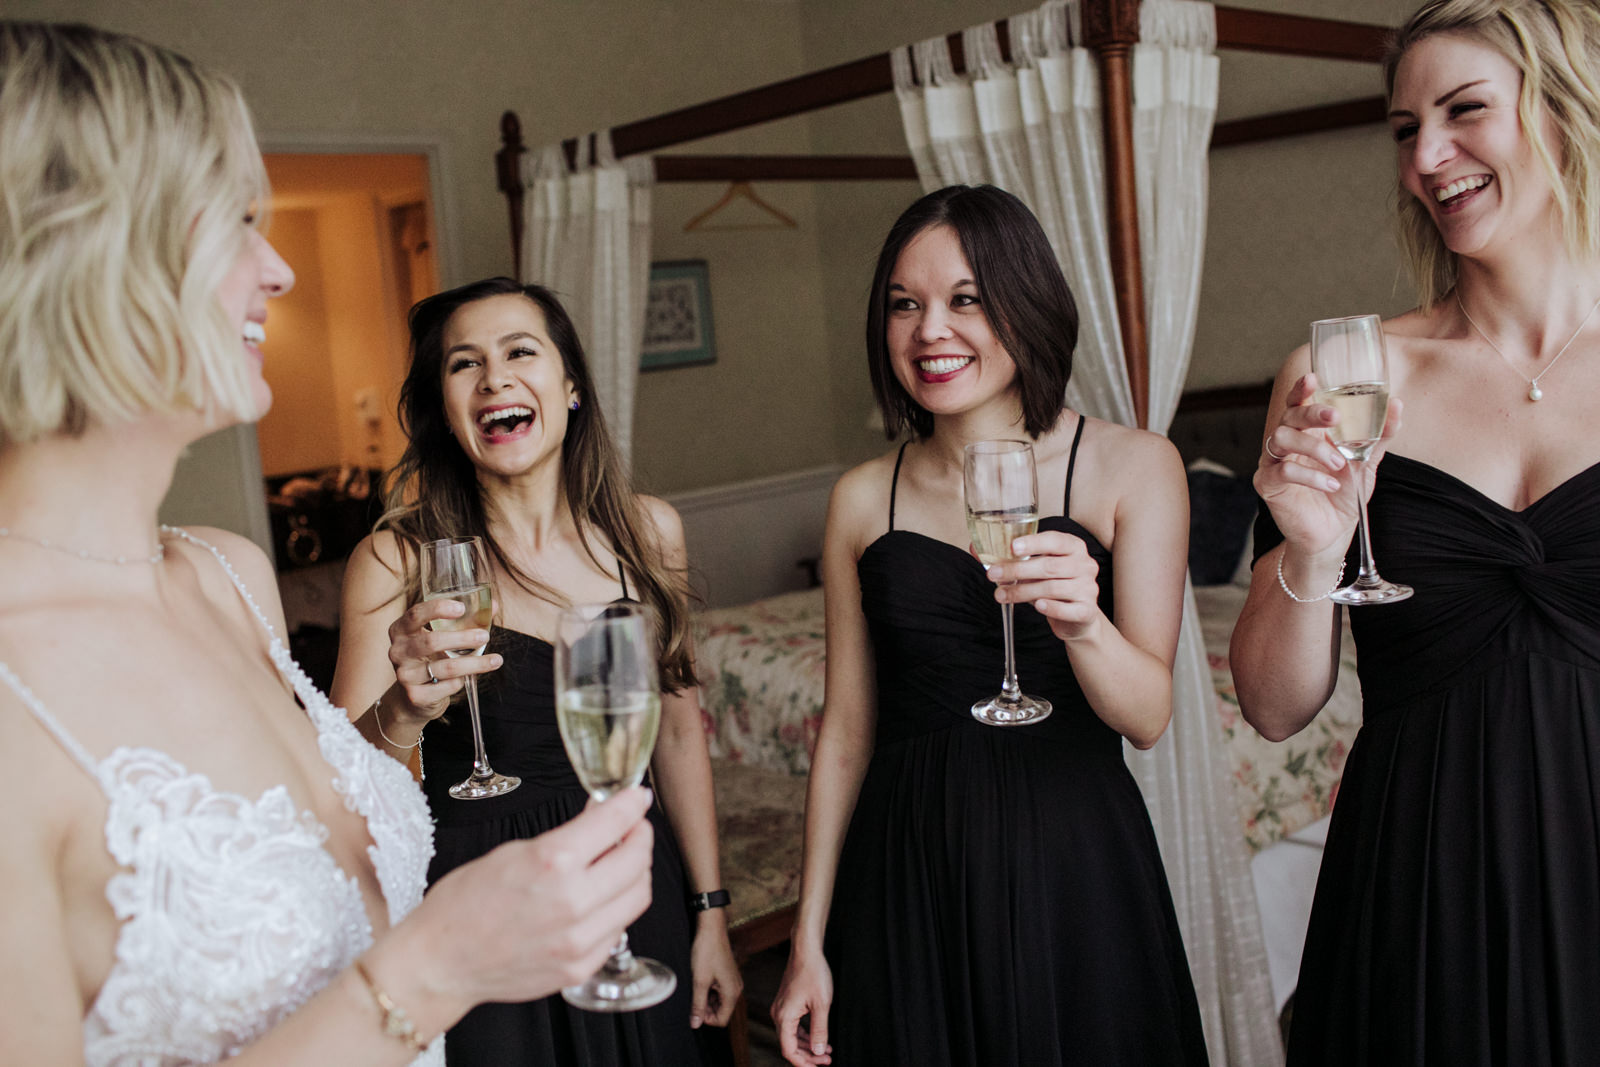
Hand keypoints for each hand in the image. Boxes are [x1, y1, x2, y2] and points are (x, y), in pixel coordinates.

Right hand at [386, 597, 499, 722]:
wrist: (414, 697)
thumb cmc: (430, 658)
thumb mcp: (441, 636)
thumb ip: (465, 620)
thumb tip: (493, 606)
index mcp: (401, 630)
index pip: (415, 614)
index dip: (438, 609)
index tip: (461, 608)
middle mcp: (398, 651)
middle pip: (432, 641)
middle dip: (463, 638)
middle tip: (485, 636)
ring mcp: (404, 675)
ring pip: (446, 667)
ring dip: (474, 663)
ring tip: (496, 660)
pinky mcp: (415, 696)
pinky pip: (448, 685)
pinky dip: (463, 680)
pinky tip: (467, 678)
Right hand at [396, 787, 654, 1013]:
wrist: (441, 962)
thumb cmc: (464, 904)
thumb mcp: (513, 852)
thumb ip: (564, 838)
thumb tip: (600, 820)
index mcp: (553, 862)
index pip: (615, 822)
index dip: (633, 804)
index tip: (637, 797)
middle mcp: (573, 901)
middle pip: (637, 860)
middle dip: (640, 836)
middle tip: (632, 829)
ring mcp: (579, 940)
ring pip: (637, 897)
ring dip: (635, 873)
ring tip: (621, 863)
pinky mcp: (580, 968)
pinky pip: (617, 930)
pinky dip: (616, 909)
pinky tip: (600, 900)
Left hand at [687, 916, 742, 1027]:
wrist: (711, 929)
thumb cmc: (707, 952)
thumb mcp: (699, 981)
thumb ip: (698, 1005)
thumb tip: (695, 1024)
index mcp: (732, 992)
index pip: (722, 1020)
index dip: (706, 1019)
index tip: (694, 1009)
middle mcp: (736, 989)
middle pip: (722, 1011)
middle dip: (706, 1009)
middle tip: (693, 997)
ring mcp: (733, 981)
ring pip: (720, 1001)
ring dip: (707, 999)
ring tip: (696, 986)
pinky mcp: (728, 975)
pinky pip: (720, 991)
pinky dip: (710, 990)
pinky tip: (701, 980)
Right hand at [772, 945, 832, 1065]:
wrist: (806, 950)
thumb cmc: (813, 973)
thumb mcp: (822, 1005)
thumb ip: (820, 1031)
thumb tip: (819, 1052)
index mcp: (784, 1017)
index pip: (789, 1050)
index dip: (803, 1063)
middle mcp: (779, 1014)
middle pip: (790, 1045)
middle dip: (809, 1056)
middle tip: (827, 1061)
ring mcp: (782, 1008)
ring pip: (792, 1036)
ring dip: (808, 1046)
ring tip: (827, 1052)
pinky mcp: (787, 1003)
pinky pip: (794, 1026)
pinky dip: (805, 1034)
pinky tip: (819, 1038)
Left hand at [983, 530, 1101, 642]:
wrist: (1076, 616)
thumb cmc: (1052, 584)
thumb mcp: (1035, 567)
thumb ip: (1009, 558)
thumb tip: (974, 549)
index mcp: (1073, 547)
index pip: (1055, 540)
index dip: (1034, 543)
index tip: (1012, 548)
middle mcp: (1085, 564)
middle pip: (1049, 566)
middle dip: (1016, 570)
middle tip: (993, 575)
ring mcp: (1088, 587)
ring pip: (1052, 588)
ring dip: (1022, 592)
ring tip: (1001, 595)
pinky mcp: (1087, 610)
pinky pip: (1066, 609)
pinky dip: (1050, 608)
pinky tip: (1036, 606)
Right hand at [1255, 373, 1403, 561]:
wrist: (1332, 534)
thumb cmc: (1343, 494)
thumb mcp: (1366, 461)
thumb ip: (1379, 435)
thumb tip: (1397, 404)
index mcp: (1306, 433)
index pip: (1298, 403)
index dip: (1302, 389)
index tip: (1313, 378)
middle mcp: (1287, 444)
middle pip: (1288, 415)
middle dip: (1310, 413)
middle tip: (1334, 418)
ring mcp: (1274, 463)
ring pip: (1280, 439)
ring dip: (1313, 447)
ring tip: (1338, 463)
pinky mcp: (1268, 485)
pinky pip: (1282, 471)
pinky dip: (1309, 476)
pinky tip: (1330, 485)